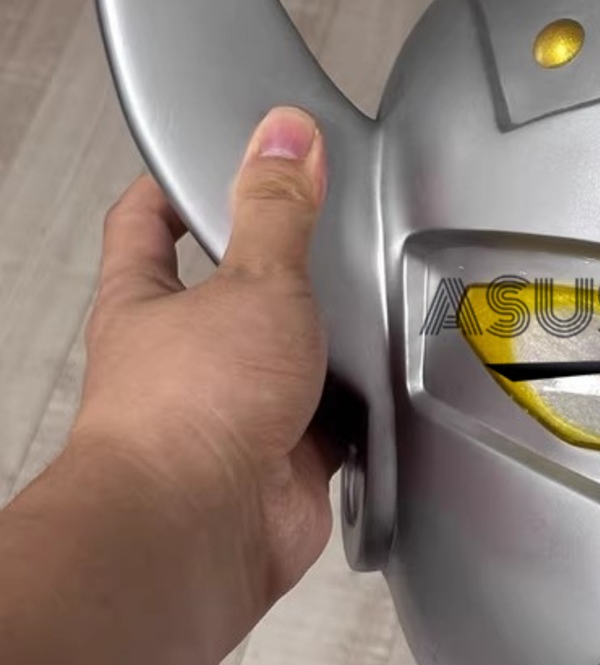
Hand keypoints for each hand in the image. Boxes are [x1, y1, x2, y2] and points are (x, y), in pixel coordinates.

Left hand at [70, 106, 340, 655]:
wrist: (201, 529)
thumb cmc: (187, 411)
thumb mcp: (251, 281)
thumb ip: (277, 208)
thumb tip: (285, 135)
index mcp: (147, 302)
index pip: (147, 225)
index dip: (174, 187)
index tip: (213, 161)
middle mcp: (184, 359)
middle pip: (231, 294)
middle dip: (281, 271)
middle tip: (326, 233)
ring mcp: (234, 413)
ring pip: (291, 362)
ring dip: (329, 347)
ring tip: (373, 308)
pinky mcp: (285, 464)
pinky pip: (334, 427)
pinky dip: (361, 414)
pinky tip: (388, 391)